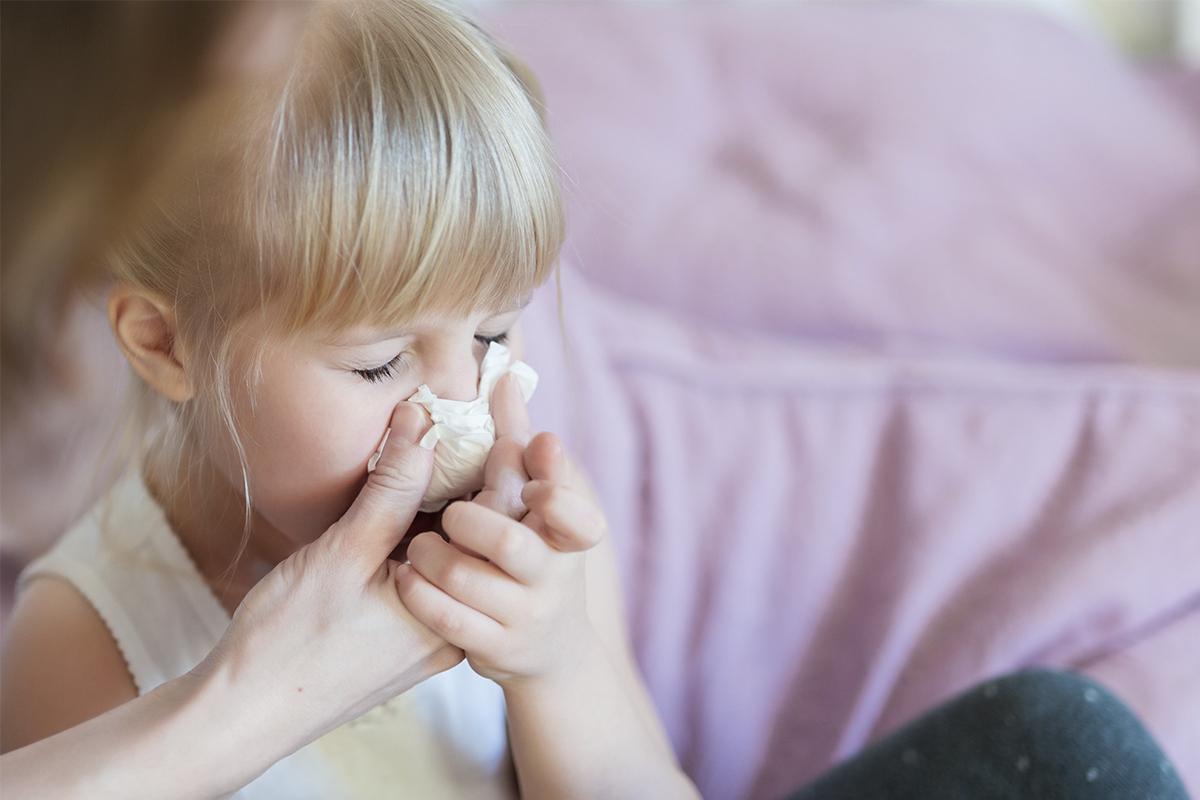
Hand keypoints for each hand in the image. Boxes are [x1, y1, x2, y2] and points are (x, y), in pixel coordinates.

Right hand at [192, 400, 464, 756]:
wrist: (244, 711)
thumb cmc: (289, 639)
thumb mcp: (344, 553)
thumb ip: (392, 489)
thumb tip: (423, 425)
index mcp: (456, 613)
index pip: (501, 527)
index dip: (499, 466)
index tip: (495, 416)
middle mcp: (456, 627)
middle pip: (484, 538)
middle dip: (477, 478)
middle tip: (471, 421)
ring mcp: (431, 633)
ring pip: (455, 553)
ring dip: (449, 501)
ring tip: (440, 446)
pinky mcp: (405, 633)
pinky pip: (430, 572)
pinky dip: (424, 531)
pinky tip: (411, 493)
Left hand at [396, 373, 607, 687]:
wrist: (550, 652)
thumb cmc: (532, 554)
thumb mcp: (533, 502)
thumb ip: (516, 442)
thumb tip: (504, 375)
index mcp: (570, 535)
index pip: (578, 511)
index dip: (556, 483)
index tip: (536, 450)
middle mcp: (555, 577)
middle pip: (510, 542)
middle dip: (469, 519)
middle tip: (448, 510)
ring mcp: (527, 616)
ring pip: (468, 579)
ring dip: (431, 554)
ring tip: (415, 545)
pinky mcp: (495, 649)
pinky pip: (447, 619)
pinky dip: (420, 592)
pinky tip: (405, 576)